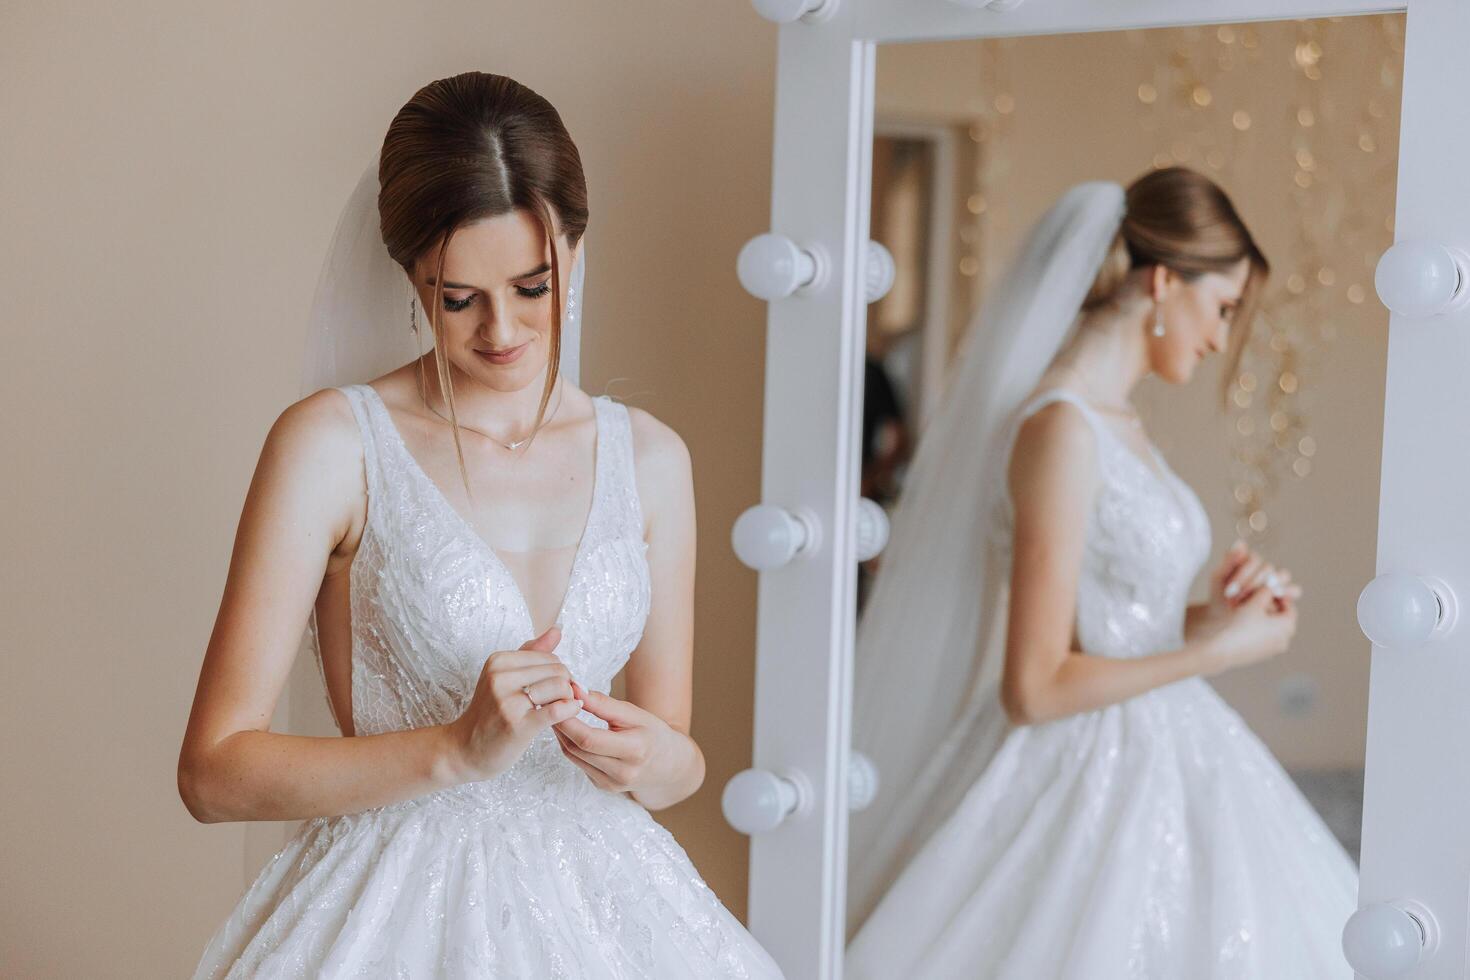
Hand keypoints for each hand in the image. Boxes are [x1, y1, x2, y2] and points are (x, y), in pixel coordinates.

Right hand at [444, 627, 582, 782]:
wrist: (464, 750)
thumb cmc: (489, 715)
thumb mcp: (504, 677)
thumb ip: (531, 652)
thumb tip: (557, 629)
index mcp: (498, 661)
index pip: (549, 657)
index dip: (560, 672)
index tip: (555, 688)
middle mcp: (500, 677)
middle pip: (558, 670)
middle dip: (566, 685)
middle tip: (560, 700)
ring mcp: (507, 701)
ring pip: (560, 687)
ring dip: (567, 699)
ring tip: (558, 708)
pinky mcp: (517, 724)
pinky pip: (557, 710)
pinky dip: (569, 710)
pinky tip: (568, 712)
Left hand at [552, 680, 676, 797]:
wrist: (668, 765)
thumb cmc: (653, 733)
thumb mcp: (634, 713)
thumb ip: (603, 703)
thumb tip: (575, 689)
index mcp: (635, 750)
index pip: (589, 738)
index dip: (568, 720)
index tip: (558, 700)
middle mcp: (623, 773)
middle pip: (577, 748)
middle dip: (560, 725)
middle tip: (549, 704)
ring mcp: (611, 784)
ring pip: (573, 756)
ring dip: (561, 734)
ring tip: (556, 713)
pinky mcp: (603, 786)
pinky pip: (578, 763)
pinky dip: (570, 745)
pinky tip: (568, 730)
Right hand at [1198, 586, 1297, 676]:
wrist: (1220, 649)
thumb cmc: (1238, 624)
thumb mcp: (1253, 603)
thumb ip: (1265, 591)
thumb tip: (1272, 585)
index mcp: (1287, 627)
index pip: (1289, 606)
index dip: (1277, 595)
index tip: (1265, 589)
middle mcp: (1284, 641)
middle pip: (1281, 618)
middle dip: (1271, 607)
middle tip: (1256, 598)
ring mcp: (1272, 650)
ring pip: (1272, 629)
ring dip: (1263, 619)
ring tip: (1247, 610)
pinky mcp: (1261, 656)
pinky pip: (1263, 639)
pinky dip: (1257, 630)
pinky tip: (1241, 624)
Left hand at [1212, 539, 1301, 612]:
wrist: (1224, 620)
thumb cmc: (1220, 597)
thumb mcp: (1219, 579)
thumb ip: (1229, 561)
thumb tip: (1241, 542)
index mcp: (1249, 561)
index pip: (1253, 559)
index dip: (1243, 574)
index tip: (1229, 590)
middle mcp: (1265, 568)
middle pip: (1267, 568)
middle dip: (1252, 585)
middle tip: (1238, 600)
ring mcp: (1277, 580)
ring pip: (1283, 575)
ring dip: (1268, 588)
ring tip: (1255, 601)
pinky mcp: (1286, 594)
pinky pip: (1294, 589)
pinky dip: (1287, 592)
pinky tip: (1274, 600)